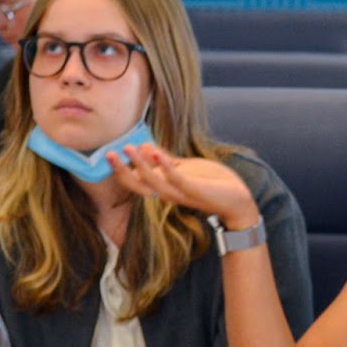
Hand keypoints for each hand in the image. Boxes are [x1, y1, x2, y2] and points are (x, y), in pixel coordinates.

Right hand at [109, 143, 258, 229]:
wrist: (237, 198)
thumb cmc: (211, 183)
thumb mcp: (186, 168)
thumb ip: (166, 161)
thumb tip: (145, 148)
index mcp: (165, 188)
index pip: (137, 182)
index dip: (121, 170)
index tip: (109, 153)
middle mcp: (169, 194)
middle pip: (139, 186)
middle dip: (122, 171)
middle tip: (109, 153)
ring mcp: (182, 194)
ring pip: (154, 184)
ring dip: (141, 166)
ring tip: (130, 148)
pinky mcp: (196, 191)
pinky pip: (178, 181)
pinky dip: (167, 168)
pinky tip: (158, 154)